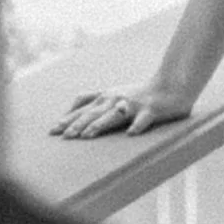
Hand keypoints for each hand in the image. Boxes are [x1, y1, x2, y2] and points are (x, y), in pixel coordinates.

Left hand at [52, 84, 195, 140]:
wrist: (170, 86)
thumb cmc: (139, 94)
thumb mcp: (112, 94)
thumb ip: (92, 100)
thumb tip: (68, 111)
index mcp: (106, 97)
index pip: (83, 108)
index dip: (68, 118)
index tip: (53, 130)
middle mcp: (116, 99)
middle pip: (94, 113)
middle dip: (78, 124)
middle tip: (65, 136)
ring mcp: (133, 104)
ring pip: (114, 115)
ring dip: (100, 124)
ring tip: (88, 135)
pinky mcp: (150, 110)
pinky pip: (143, 119)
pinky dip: (137, 126)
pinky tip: (131, 134)